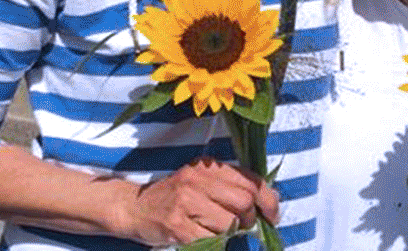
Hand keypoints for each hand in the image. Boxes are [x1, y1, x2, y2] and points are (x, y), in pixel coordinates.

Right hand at [117, 157, 279, 245]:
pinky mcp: (176, 225)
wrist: (134, 207)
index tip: (272, 215)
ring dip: (229, 234)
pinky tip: (201, 237)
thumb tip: (268, 201)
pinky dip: (212, 244)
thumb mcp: (201, 180)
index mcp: (208, 166)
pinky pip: (210, 240)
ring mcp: (185, 201)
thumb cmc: (175, 196)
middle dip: (249, 220)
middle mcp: (197, 179)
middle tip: (243, 227)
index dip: (268, 200)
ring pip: (229, 224)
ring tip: (215, 230)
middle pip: (244, 202)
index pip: (251, 180)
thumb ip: (231, 186)